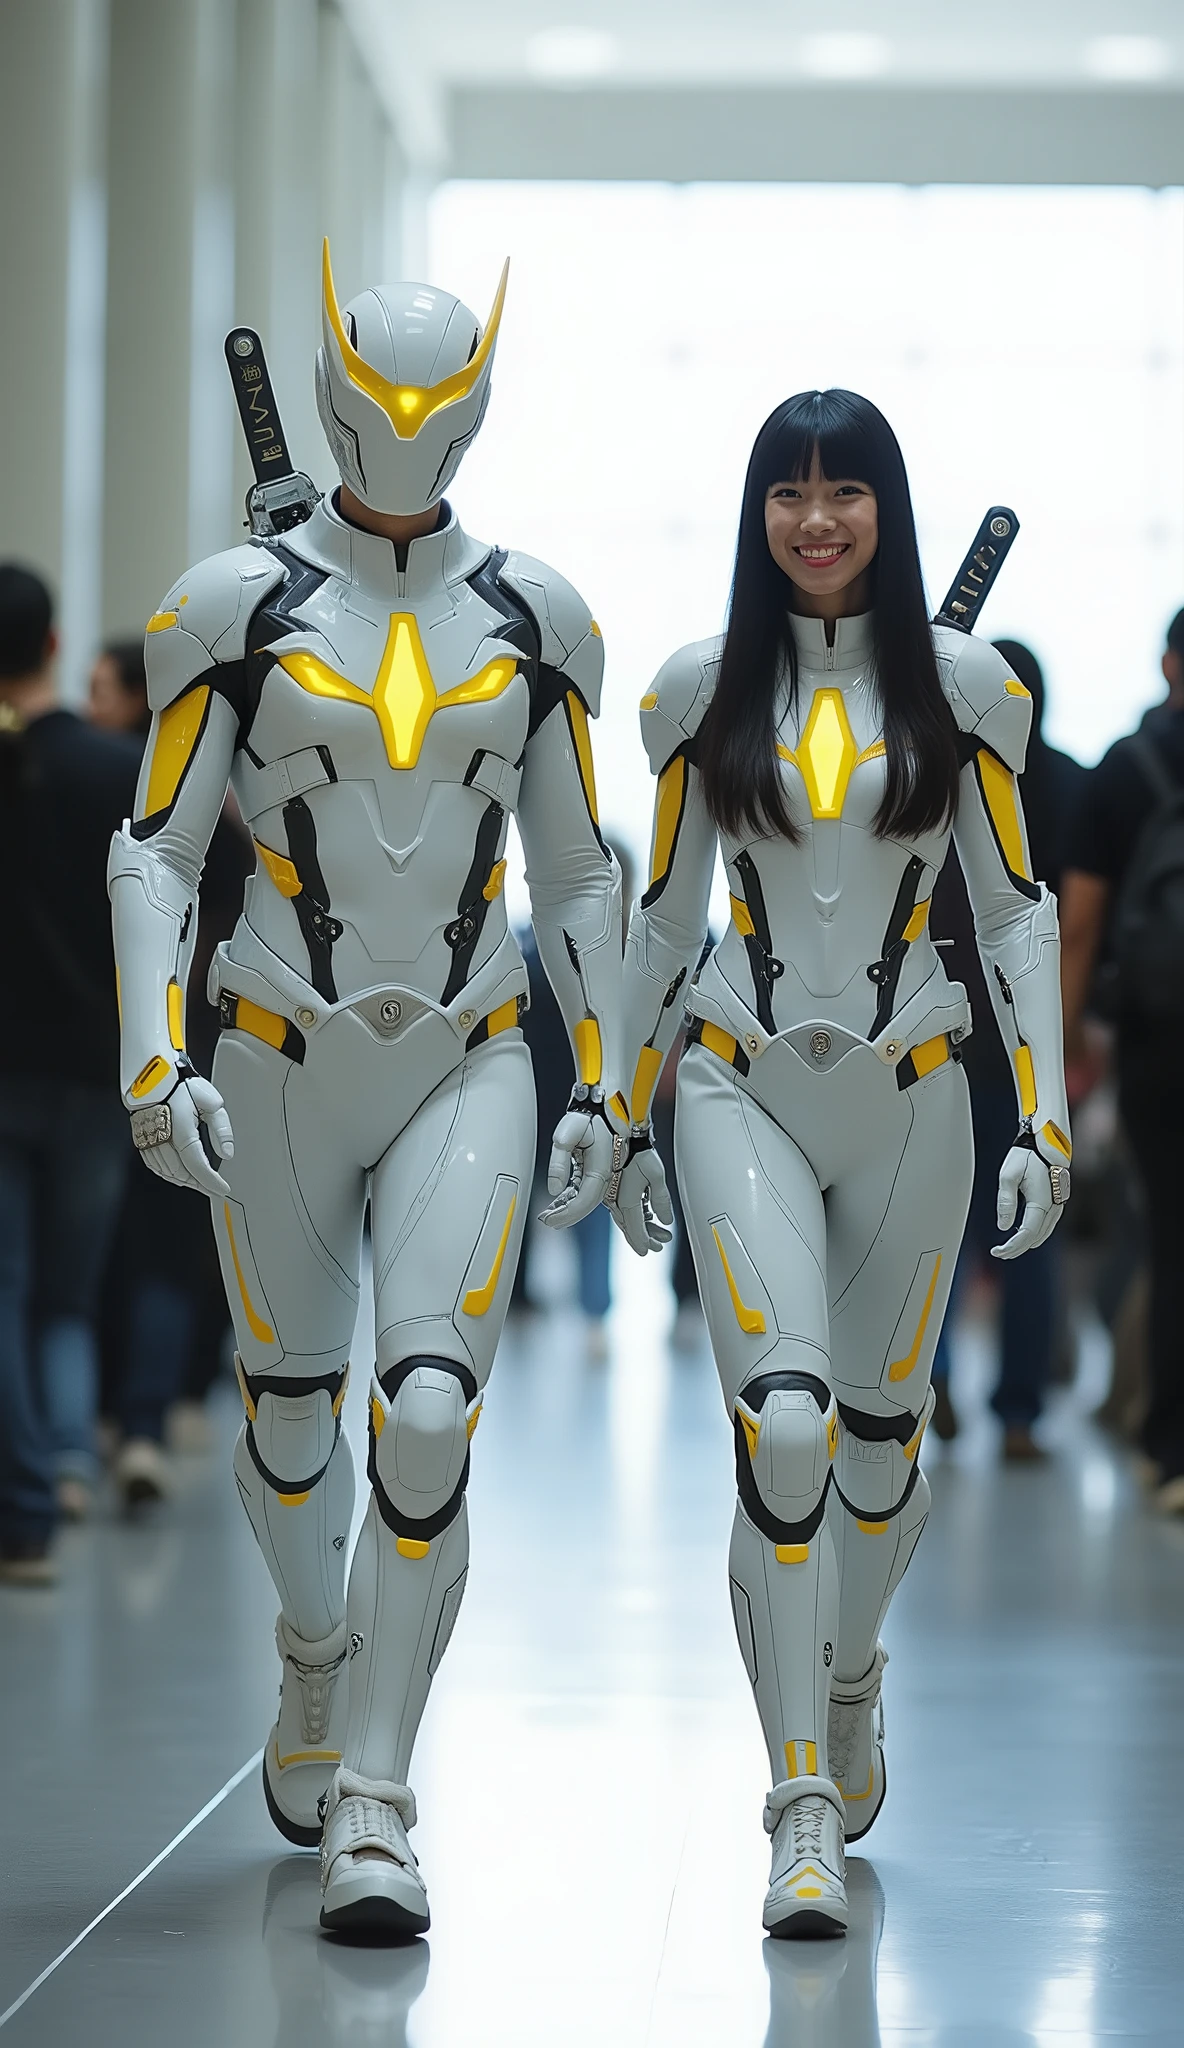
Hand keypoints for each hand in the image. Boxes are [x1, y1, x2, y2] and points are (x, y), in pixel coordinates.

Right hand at [130, 1075, 234, 1198]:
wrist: (151, 1075)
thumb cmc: (178, 1084)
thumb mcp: (211, 1101)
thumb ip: (221, 1128)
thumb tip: (227, 1151)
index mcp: (181, 1132)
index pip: (198, 1167)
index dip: (211, 1182)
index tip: (222, 1189)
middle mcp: (163, 1140)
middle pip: (182, 1174)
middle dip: (199, 1185)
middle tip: (213, 1189)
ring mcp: (150, 1141)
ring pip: (167, 1173)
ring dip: (184, 1181)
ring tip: (199, 1184)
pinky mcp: (142, 1140)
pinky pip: (154, 1166)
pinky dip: (168, 1175)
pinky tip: (177, 1175)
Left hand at [539, 1096, 614, 1227]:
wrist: (604, 1102)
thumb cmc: (587, 1116)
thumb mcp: (566, 1135)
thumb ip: (558, 1162)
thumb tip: (554, 1188)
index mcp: (600, 1169)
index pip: (583, 1202)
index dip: (566, 1215)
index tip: (549, 1221)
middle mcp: (606, 1174)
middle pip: (587, 1205)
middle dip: (568, 1217)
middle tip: (549, 1222)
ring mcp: (606, 1172)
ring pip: (590, 1200)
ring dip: (572, 1211)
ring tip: (553, 1216)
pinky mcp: (601, 1169)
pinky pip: (590, 1190)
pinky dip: (576, 1200)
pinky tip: (563, 1202)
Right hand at [606, 1134, 673, 1255]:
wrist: (624, 1135)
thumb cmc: (639, 1152)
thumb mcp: (657, 1177)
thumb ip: (661, 1201)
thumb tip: (666, 1220)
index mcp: (627, 1201)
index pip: (637, 1230)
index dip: (645, 1242)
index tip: (651, 1250)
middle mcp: (617, 1201)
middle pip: (632, 1227)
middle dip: (646, 1238)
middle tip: (660, 1244)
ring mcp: (613, 1195)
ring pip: (628, 1219)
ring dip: (643, 1227)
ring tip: (659, 1232)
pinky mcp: (614, 1188)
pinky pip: (624, 1208)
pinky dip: (637, 1216)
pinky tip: (647, 1215)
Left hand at [991, 1144, 1064, 1261]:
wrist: (1046, 1140)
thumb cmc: (1026, 1155)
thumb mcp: (1008, 1175)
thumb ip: (1005, 1202)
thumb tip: (1003, 1226)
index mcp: (1042, 1201)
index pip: (1027, 1233)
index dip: (1012, 1246)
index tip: (997, 1251)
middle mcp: (1054, 1206)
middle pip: (1036, 1237)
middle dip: (1017, 1248)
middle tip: (999, 1253)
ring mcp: (1058, 1204)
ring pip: (1043, 1233)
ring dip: (1026, 1243)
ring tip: (1009, 1248)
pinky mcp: (1058, 1201)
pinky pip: (1048, 1225)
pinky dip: (1035, 1234)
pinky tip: (1024, 1236)